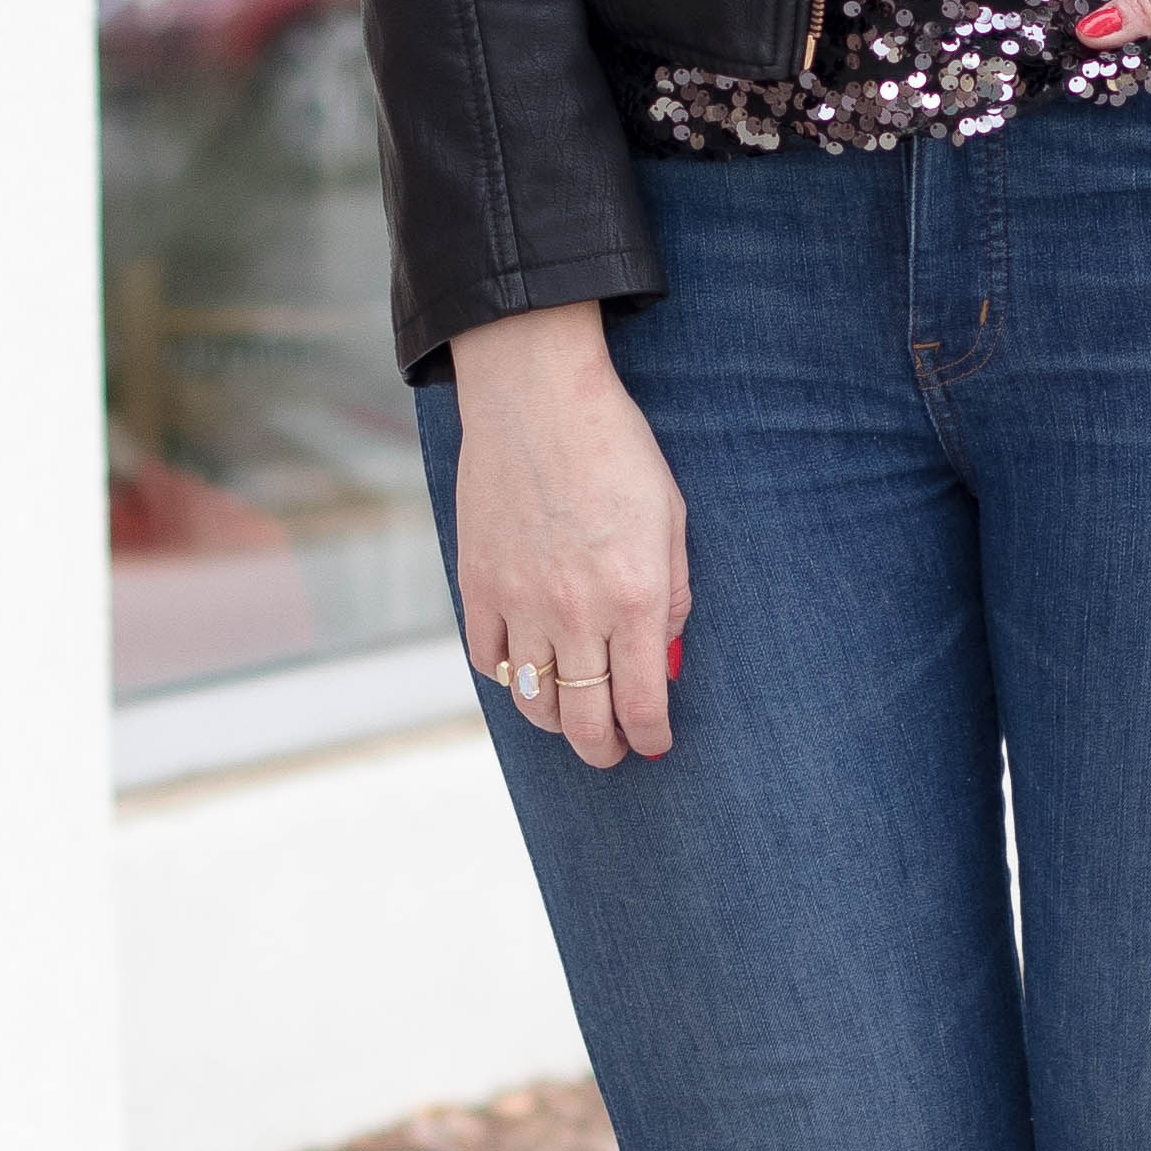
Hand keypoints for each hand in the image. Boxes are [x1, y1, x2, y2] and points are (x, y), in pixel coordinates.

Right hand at [448, 303, 688, 765]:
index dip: (650, 736)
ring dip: (558, 720)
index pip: (640, 703)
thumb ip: (673, 595)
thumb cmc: (616, 449)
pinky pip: (488, 661)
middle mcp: (574, 612)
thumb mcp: (671, 519)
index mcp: (633, 597)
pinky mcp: (476, 585)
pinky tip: (527, 667)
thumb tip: (663, 659)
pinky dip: (508, 677)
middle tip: (613, 752)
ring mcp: (519, 602)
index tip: (655, 744)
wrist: (536, 398)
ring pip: (533, 701)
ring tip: (574, 715)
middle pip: (584, 720)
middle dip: (603, 750)